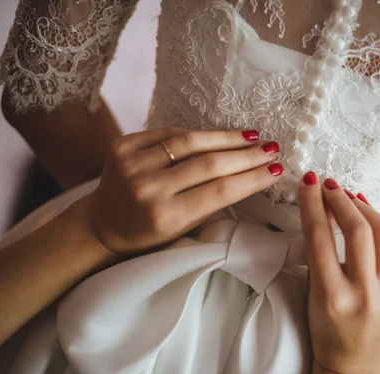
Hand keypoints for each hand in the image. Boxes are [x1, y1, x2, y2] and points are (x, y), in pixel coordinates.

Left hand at [84, 128, 281, 255]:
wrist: (103, 224)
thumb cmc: (149, 234)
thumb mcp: (183, 228)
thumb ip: (211, 201)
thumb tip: (249, 173)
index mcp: (166, 216)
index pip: (220, 191)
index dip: (252, 178)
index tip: (276, 169)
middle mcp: (148, 189)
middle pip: (209, 164)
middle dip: (246, 155)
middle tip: (272, 148)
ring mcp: (132, 164)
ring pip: (190, 142)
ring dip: (226, 138)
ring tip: (252, 136)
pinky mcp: (122, 146)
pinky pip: (169, 133)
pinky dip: (197, 134)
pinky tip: (220, 134)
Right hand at [299, 172, 379, 373]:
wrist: (356, 365)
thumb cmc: (328, 330)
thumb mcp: (314, 295)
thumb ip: (319, 254)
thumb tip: (327, 209)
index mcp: (333, 297)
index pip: (320, 236)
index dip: (313, 203)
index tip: (308, 182)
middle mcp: (366, 295)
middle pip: (357, 229)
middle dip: (340, 200)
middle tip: (330, 186)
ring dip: (364, 208)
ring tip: (350, 199)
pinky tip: (370, 220)